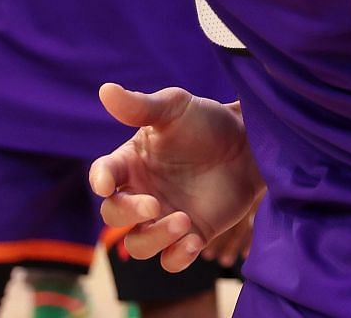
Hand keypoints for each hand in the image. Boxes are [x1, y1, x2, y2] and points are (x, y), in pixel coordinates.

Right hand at [88, 83, 264, 272]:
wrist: (250, 144)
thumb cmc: (207, 121)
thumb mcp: (176, 108)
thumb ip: (141, 106)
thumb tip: (105, 90)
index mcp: (131, 164)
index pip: (103, 175)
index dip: (100, 181)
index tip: (105, 184)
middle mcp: (141, 194)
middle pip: (114, 216)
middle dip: (129, 214)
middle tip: (155, 205)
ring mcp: (164, 217)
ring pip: (139, 244)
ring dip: (155, 239)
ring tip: (184, 222)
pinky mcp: (190, 235)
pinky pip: (172, 260)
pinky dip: (177, 258)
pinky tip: (194, 242)